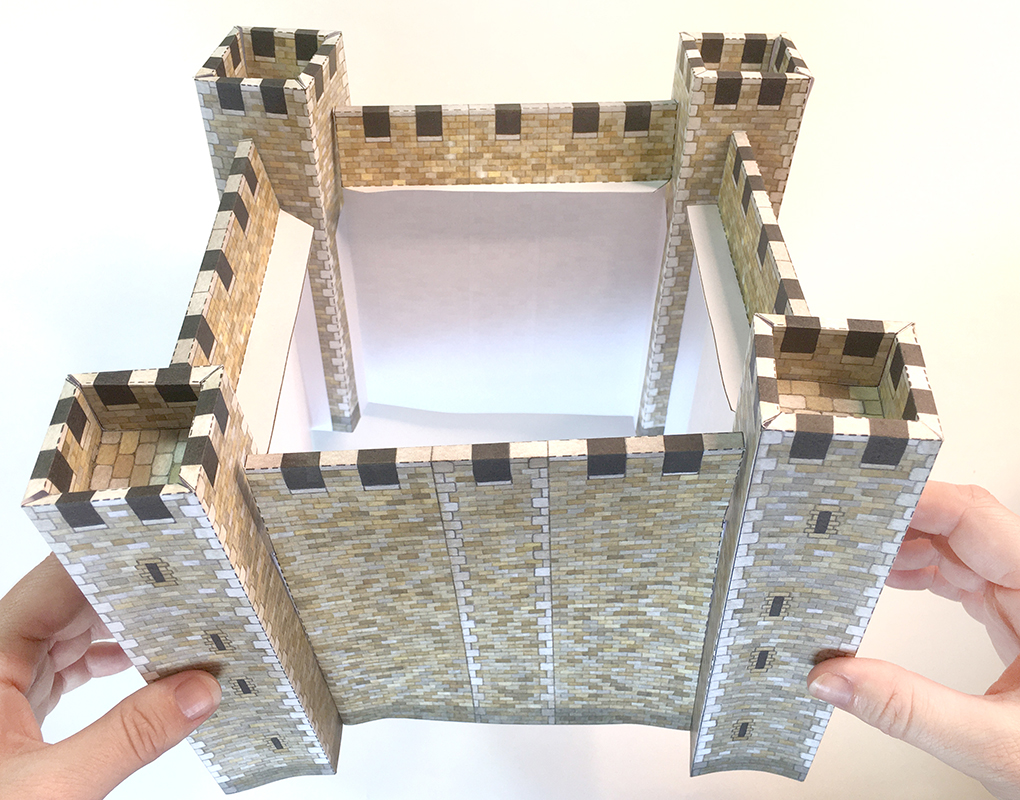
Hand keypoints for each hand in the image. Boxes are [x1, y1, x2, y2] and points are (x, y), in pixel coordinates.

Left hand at [0, 554, 220, 798]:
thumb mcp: (52, 789)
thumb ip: (130, 736)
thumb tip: (201, 690)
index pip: (55, 584)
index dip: (112, 559)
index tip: (169, 544)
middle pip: (68, 605)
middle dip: (131, 595)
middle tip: (195, 582)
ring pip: (70, 636)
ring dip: (124, 630)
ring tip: (183, 620)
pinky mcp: (12, 714)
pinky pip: (66, 669)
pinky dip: (109, 663)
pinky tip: (147, 663)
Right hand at [808, 481, 1019, 798]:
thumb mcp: (999, 745)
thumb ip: (909, 710)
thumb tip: (835, 680)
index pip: (973, 518)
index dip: (915, 500)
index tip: (861, 498)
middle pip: (960, 527)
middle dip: (897, 522)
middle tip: (840, 523)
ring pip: (958, 551)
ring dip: (903, 550)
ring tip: (852, 555)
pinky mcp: (1018, 620)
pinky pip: (964, 580)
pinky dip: (921, 577)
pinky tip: (887, 580)